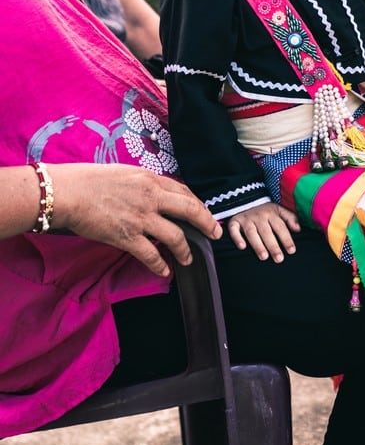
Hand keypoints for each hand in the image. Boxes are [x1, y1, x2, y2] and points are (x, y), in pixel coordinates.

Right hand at [49, 163, 221, 275]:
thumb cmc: (89, 180)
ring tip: (188, 259)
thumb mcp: (124, 173)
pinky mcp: (127, 237)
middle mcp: (151, 197)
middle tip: (215, 233)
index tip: (204, 212)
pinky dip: (161, 265)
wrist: (68, 193)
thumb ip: (142, 184)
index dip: (197, 203)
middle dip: (207, 223)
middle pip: (190, 210)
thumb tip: (153, 193)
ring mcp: (141, 218)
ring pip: (175, 236)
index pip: (183, 191)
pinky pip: (151, 255)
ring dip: (185, 250)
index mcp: (150, 179)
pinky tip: (165, 271)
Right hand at [226, 202, 299, 262]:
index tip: (291, 251)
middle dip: (273, 246)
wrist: (246, 200)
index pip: (280, 227)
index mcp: (271, 213)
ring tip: (264, 257)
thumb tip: (298, 229)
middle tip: (279, 258)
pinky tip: (242, 247)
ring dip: (257, 244)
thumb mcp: (279, 210)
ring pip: (251, 232)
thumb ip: (290, 218)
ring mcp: (246, 219)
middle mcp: (259, 216)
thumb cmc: (266, 211)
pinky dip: (237, 238)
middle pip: (266, 232)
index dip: (286, 239)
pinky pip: (234, 230)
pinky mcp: (234, 221)